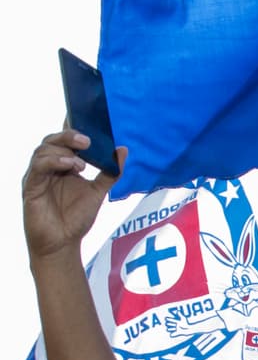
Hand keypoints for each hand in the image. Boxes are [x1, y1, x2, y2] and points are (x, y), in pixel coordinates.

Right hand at [23, 129, 123, 260]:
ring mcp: (38, 175)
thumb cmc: (75, 217)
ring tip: (82, 164)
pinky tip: (69, 166)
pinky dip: (53, 162)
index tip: (88, 116)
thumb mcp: (98, 192)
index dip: (73, 126)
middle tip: (88, 141)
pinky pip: (38, 167)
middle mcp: (49, 166)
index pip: (66, 139)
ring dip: (64, 151)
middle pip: (53, 140)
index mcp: (64, 164)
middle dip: (70, 136)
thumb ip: (110, 172)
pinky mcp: (30, 186)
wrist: (62, 243)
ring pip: (44, 150)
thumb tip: (123, 150)